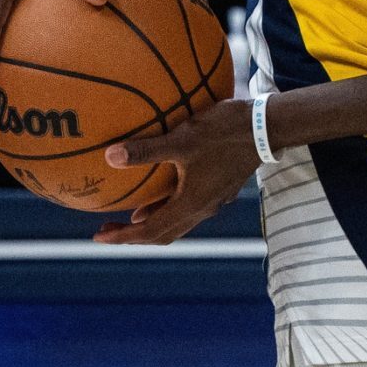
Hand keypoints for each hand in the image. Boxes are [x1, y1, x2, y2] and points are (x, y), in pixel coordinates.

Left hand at [93, 99, 258, 244]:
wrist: (267, 128)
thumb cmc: (225, 132)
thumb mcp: (182, 139)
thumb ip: (147, 149)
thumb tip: (110, 156)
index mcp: (191, 203)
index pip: (150, 231)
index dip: (122, 237)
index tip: (99, 237)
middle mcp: (202, 208)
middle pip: (164, 234)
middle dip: (134, 236)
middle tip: (110, 231)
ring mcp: (214, 199)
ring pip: (178, 222)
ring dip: (153, 223)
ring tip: (131, 216)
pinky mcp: (221, 188)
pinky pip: (188, 208)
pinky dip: (169, 208)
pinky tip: (163, 190)